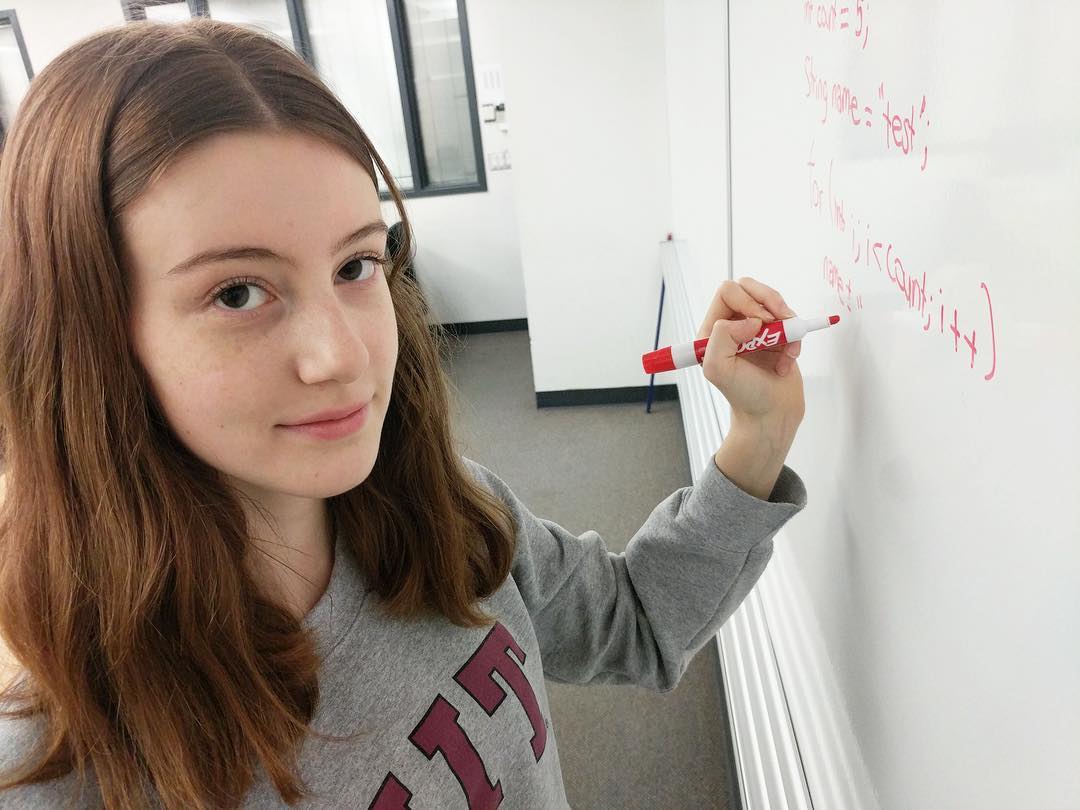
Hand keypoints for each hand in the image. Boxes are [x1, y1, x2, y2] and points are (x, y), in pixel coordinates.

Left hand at [696, 277, 805, 431]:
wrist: (771, 414)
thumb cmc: (743, 395)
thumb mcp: (717, 369)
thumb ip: (721, 337)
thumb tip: (750, 320)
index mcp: (713, 331)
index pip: (727, 292)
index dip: (747, 301)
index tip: (760, 324)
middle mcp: (733, 326)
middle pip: (750, 287)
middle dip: (771, 301)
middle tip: (780, 321)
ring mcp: (757, 329)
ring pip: (773, 301)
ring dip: (787, 322)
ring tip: (788, 350)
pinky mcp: (778, 335)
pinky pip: (790, 319)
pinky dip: (796, 337)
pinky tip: (788, 360)